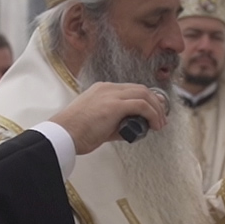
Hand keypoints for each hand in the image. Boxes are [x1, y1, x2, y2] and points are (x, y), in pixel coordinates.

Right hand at [49, 83, 165, 153]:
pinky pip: (142, 105)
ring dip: (156, 110)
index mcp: (102, 90)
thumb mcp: (99, 124)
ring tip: (160, 124)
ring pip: (144, 95)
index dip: (146, 100)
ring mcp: (111, 95)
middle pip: (140, 89)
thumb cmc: (76, 133)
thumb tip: (133, 128)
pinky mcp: (114, 105)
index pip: (130, 90)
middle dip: (155, 103)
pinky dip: (152, 114)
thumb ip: (116, 123)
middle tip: (161, 119)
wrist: (63, 135)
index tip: (153, 112)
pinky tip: (154, 125)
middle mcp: (107, 88)